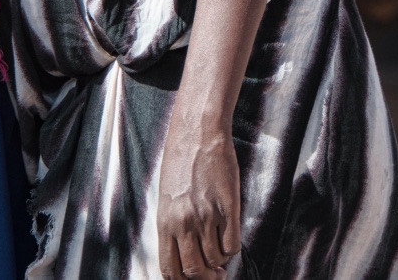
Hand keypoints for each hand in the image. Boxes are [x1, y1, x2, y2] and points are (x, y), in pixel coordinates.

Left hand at [158, 123, 240, 279]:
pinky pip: (232, 244)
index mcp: (165, 222)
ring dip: (220, 261)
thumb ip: (173, 225)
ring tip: (221, 251)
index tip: (194, 279)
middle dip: (205, 277)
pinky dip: (232, 249)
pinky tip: (230, 238)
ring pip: (215, 259)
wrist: (198, 133)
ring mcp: (207, 215)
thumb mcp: (168, 198)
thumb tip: (184, 251)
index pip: (170, 270)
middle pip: (194, 271)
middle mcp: (184, 223)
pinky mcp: (228, 206)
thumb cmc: (181, 162)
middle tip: (214, 274)